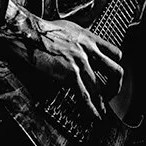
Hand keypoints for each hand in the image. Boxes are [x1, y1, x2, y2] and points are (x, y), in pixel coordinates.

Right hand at [0, 10, 123, 119]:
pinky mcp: (70, 74)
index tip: (112, 75)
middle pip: (115, 71)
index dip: (115, 66)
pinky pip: (85, 96)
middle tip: (110, 94)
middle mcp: (89, 50)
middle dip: (115, 86)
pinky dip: (90, 109)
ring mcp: (81, 62)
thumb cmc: (41, 31)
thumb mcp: (67, 29)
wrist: (29, 33)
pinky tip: (92, 116)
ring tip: (101, 112)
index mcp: (89, 38)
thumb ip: (77, 41)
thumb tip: (75, 50)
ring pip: (100, 88)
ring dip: (102, 103)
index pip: (115, 53)